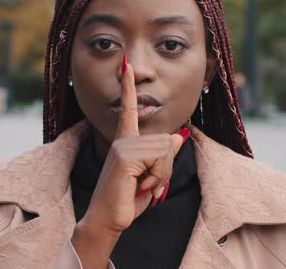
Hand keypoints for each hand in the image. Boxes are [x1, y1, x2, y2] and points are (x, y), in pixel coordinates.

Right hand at [71, 55, 188, 267]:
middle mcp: (123, 140)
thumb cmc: (127, 200)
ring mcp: (123, 146)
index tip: (126, 64)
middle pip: (165, 142)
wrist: (107, 220)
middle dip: (165, 168)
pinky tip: (138, 187)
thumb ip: (163, 157)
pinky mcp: (126, 155)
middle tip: (146, 184)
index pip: (129, 109)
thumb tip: (178, 135)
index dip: (128, 87)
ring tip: (140, 186)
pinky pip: (159, 160)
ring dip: (160, 175)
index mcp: (126, 142)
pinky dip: (155, 178)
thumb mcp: (151, 177)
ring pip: (165, 151)